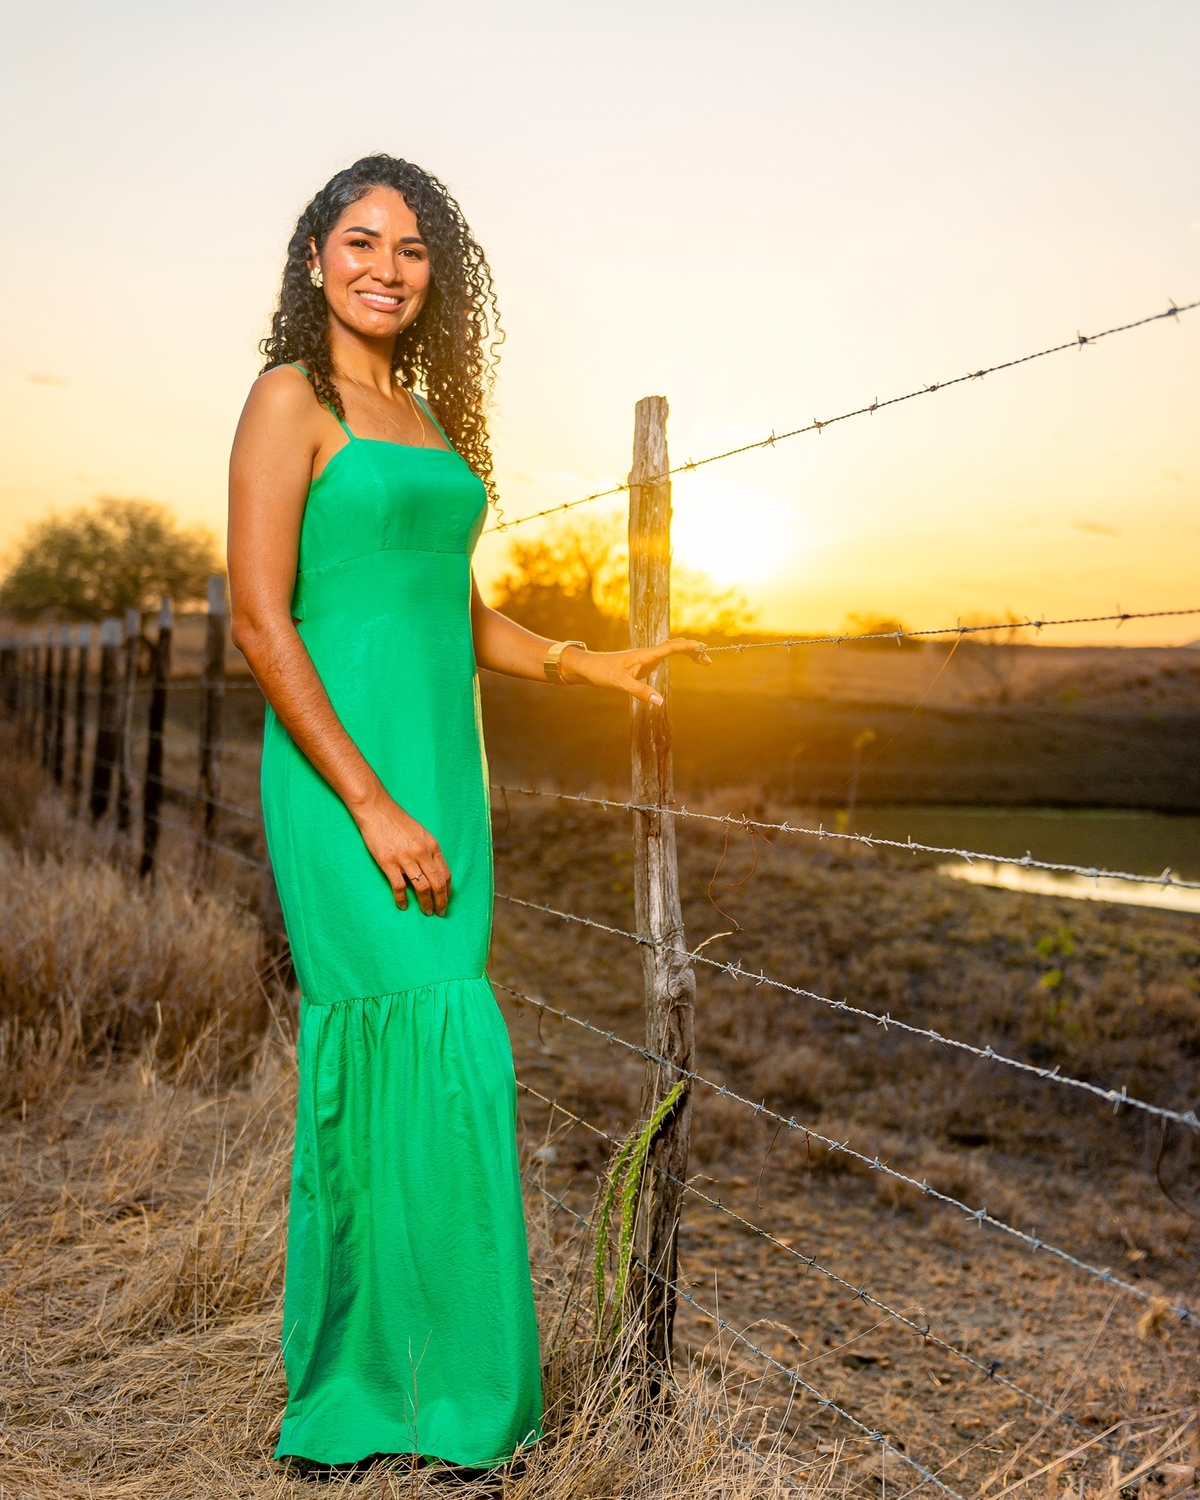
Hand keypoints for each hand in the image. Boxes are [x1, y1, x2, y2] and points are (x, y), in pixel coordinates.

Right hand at [352, 785, 450, 914]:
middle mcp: (422, 852)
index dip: (447, 891)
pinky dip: (402, 899)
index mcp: (432, 845)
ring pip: (422, 887)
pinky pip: (399, 887)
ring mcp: (405, 858)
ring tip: (426, 912)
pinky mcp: (388, 862)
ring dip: (426, 903)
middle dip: (440, 901)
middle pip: (437, 883)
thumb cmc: (398, 821)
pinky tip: (403, 905)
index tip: (445, 900)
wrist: (377, 810)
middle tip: (439, 912)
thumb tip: (432, 871)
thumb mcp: (421, 833)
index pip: (445, 874)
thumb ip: (428, 851)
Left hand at [559, 638, 710, 703]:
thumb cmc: (603, 673)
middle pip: (675, 646)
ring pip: (672, 649)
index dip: (687, 647)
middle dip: (693, 650)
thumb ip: (642, 692)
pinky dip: (679, 655)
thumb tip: (661, 702)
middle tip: (708, 660)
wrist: (589, 667)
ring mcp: (646, 656)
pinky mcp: (643, 662)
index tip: (702, 648)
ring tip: (703, 659)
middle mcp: (648, 653)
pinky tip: (686, 658)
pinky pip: (666, 654)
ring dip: (688, 651)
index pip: (671, 647)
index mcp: (645, 654)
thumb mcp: (622, 685)